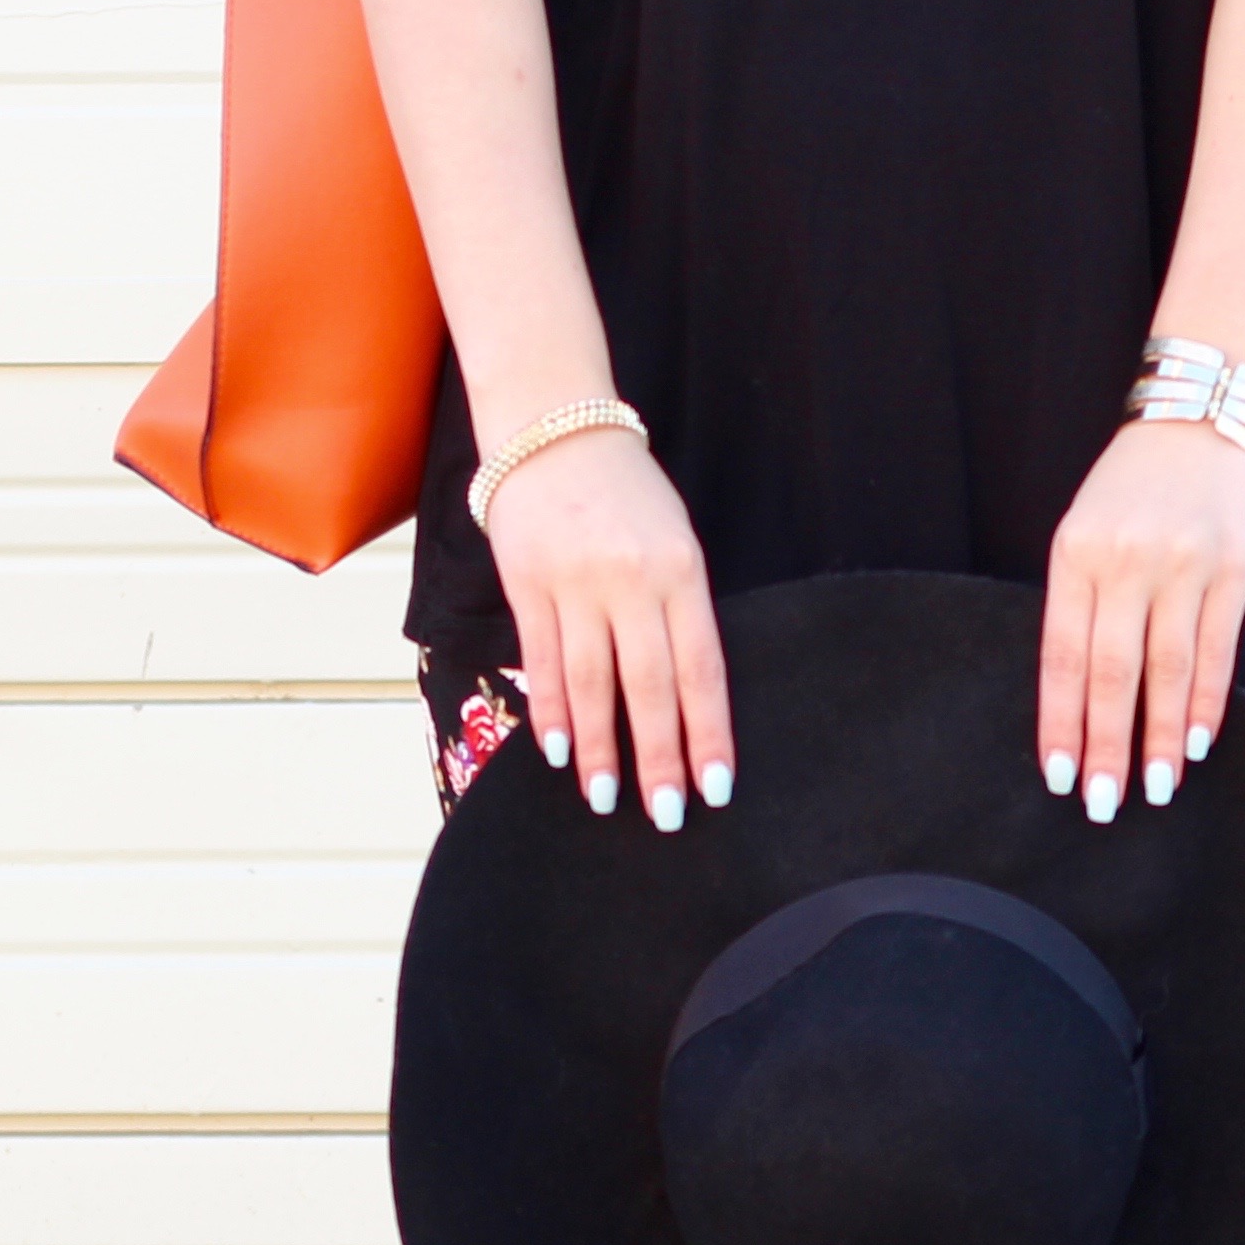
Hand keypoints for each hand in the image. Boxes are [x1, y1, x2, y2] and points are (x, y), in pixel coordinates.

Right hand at [485, 425, 734, 830]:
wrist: (555, 429)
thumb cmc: (627, 493)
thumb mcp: (675, 540)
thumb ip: (679, 612)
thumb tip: (681, 700)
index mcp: (681, 572)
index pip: (701, 670)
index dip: (709, 735)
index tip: (715, 789)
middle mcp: (632, 582)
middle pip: (649, 687)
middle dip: (659, 758)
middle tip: (666, 815)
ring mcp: (576, 584)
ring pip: (591, 683)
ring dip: (600, 748)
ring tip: (604, 800)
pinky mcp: (528, 585)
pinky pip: (542, 661)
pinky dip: (551, 711)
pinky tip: (559, 753)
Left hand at [1036, 416, 1244, 822]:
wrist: (1208, 407)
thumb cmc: (1139, 478)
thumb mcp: (1087, 525)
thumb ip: (1082, 599)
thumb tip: (1081, 693)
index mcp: (1076, 554)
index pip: (1061, 656)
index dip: (1060, 723)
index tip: (1059, 775)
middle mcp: (1127, 562)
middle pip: (1111, 674)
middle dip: (1107, 747)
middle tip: (1102, 803)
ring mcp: (1183, 565)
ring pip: (1167, 671)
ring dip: (1161, 738)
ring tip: (1155, 788)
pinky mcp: (1234, 567)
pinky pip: (1217, 650)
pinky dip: (1205, 702)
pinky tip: (1197, 742)